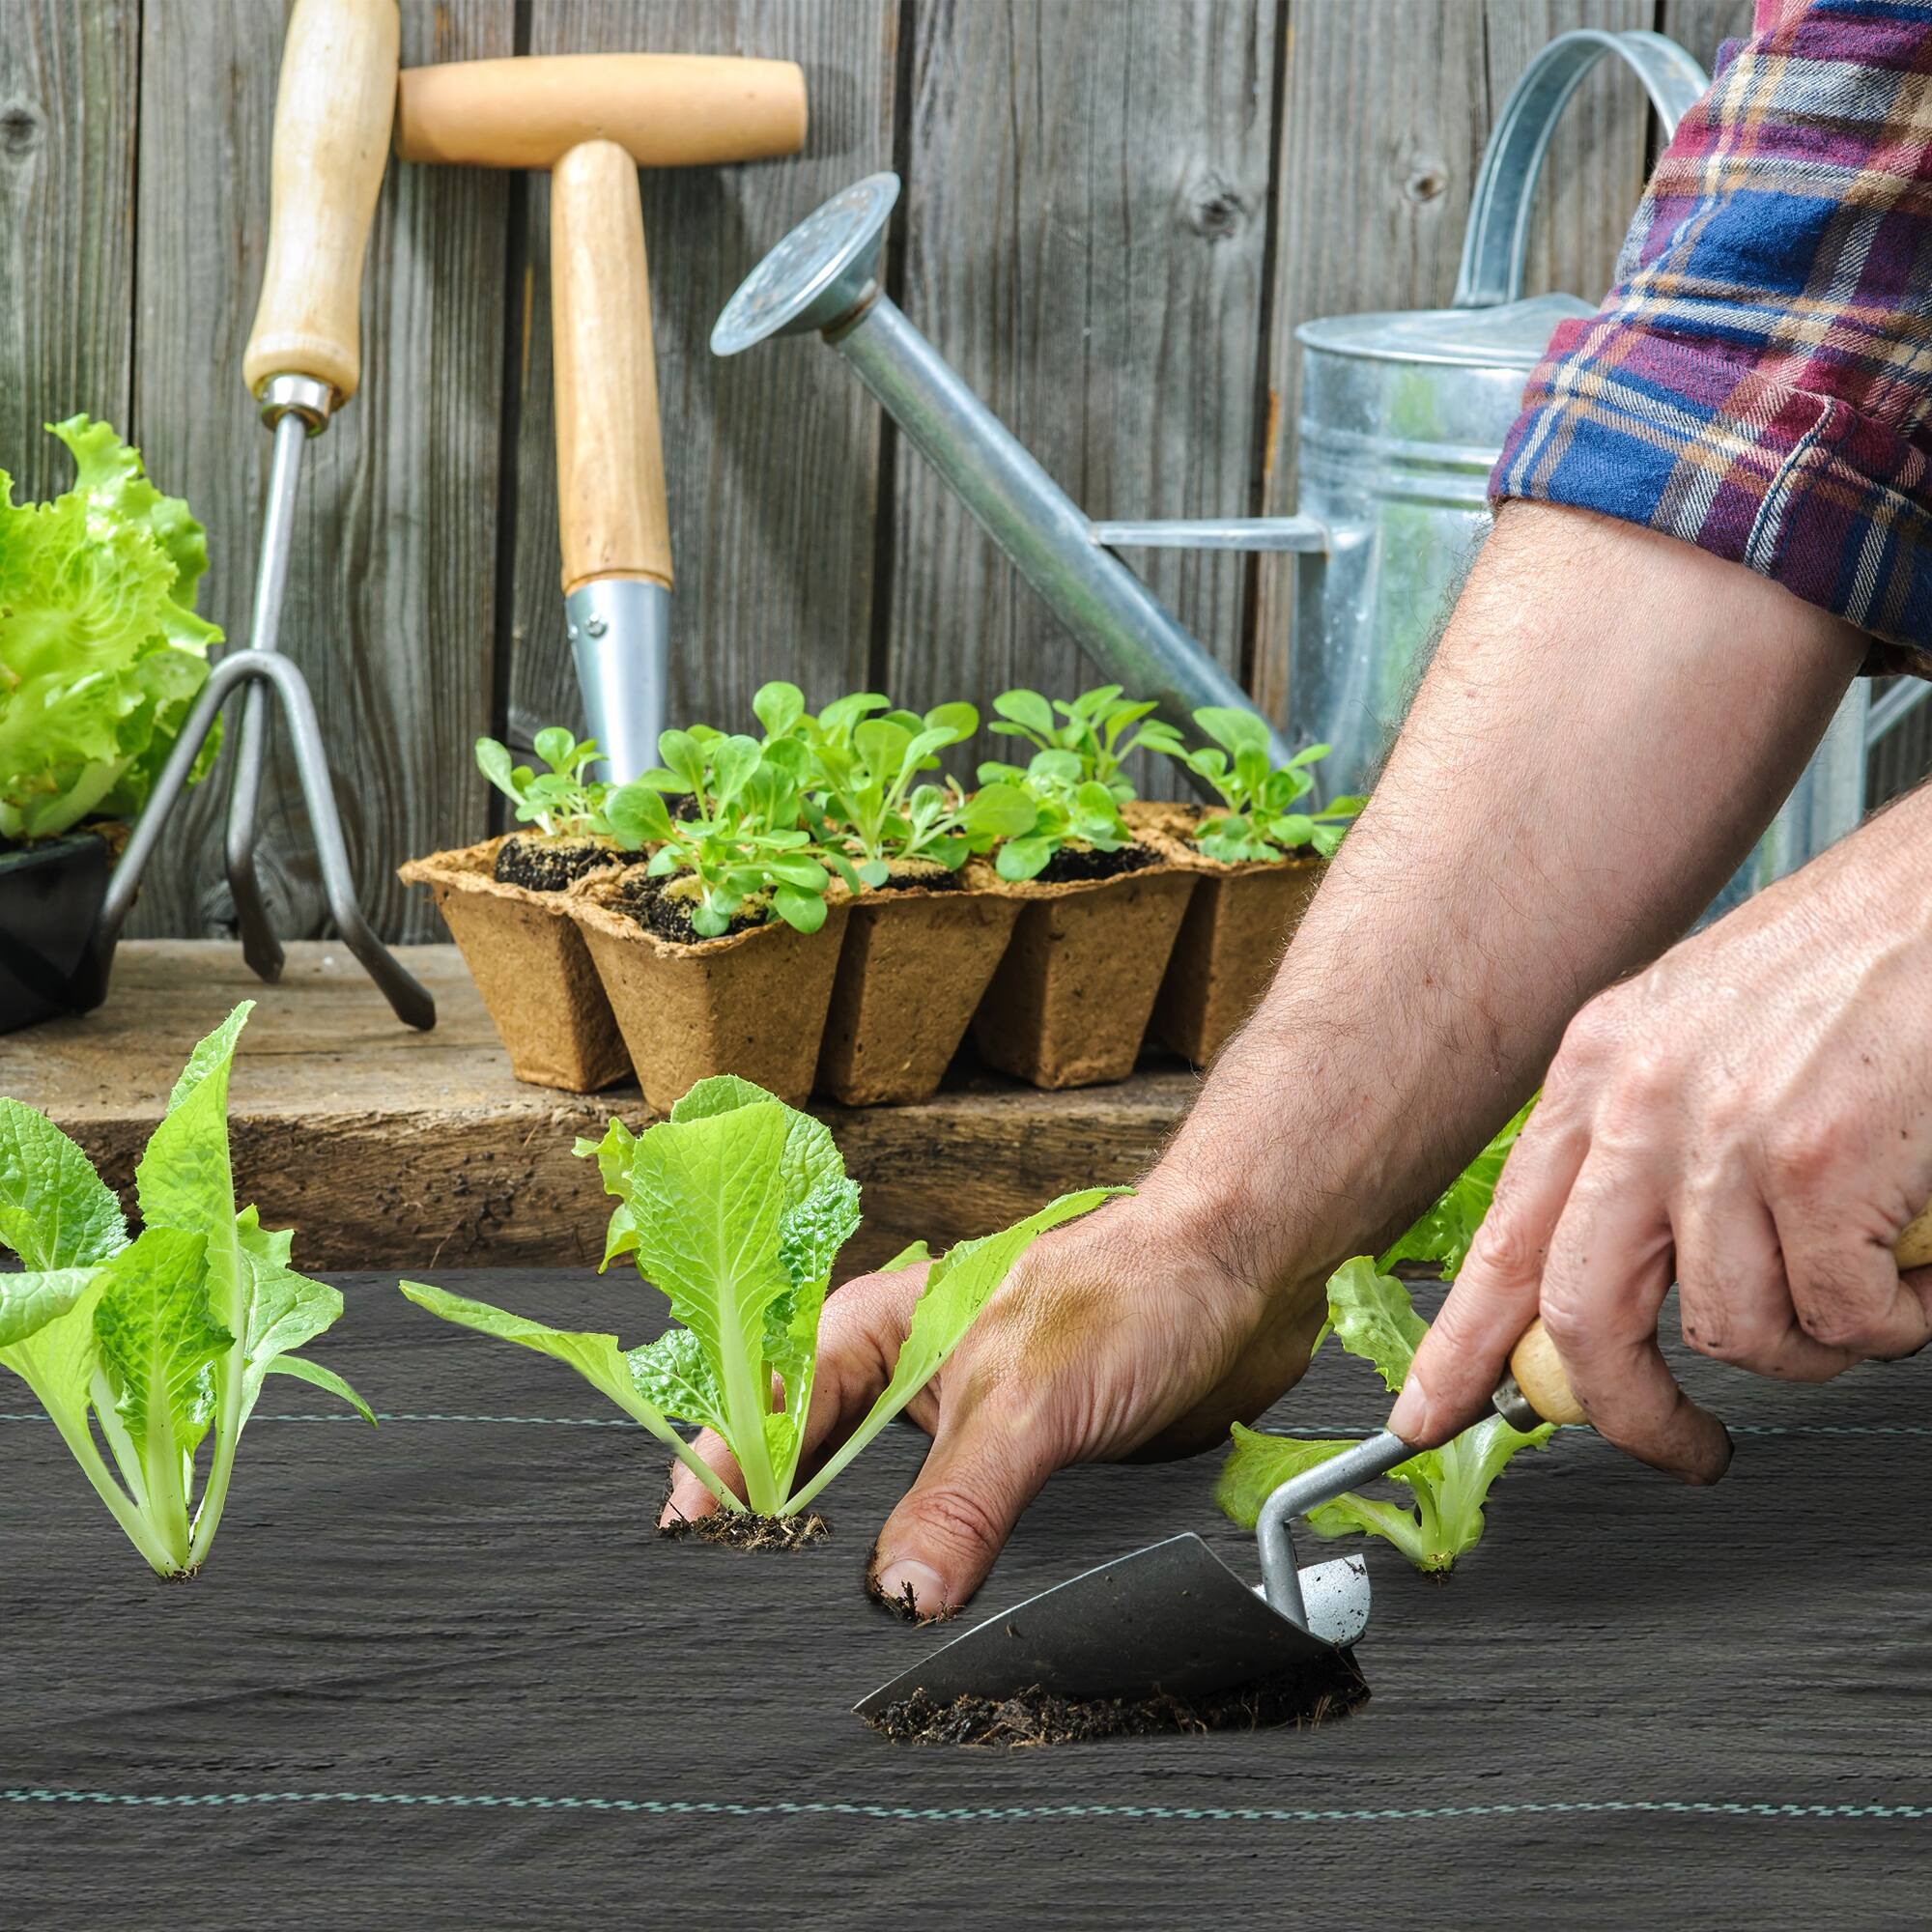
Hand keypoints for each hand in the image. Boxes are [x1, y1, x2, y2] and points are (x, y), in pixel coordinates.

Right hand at [659, 1191, 1327, 1615]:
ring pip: (885, 1506)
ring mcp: (964, 1424)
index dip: (727, 1476)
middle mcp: (909, 1376)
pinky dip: (936, 1576)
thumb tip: (900, 1596)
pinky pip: (957, 1532)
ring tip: (824, 1638)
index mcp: (878, 1330)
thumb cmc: (1133, 1285)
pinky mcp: (1022, 1464)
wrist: (1246, 1275)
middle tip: (750, 1611)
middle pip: (816, 1467)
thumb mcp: (1028, 1399)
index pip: (771, 1410)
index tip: (691, 1545)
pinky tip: (931, 1622)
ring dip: (864, 1564)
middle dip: (787, 1534)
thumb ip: (959, 1499)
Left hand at [1391, 794, 1931, 1478]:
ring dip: (1812, 1343)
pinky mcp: (1823, 1167)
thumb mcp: (1703, 1039)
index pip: (1504, 1238)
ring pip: (1735, 1333)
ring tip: (1864, 1286)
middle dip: (1629, 1409)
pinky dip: (1893, 1319)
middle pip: (1584, 1315)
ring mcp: (1727, 1134)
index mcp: (1599, 1069)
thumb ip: (1646, 1150)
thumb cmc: (1857, 964)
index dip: (1462, 1344)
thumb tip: (1623, 1283)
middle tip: (1684, 1446)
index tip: (1427, 1414)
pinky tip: (1913, 1267)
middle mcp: (1642, 1100)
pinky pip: (1842, 1318)